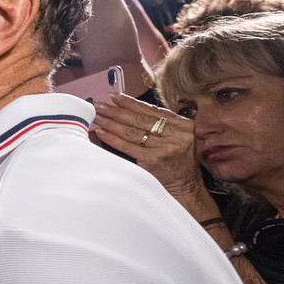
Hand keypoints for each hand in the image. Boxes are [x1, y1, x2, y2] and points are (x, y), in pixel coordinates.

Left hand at [90, 94, 207, 206]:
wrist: (186, 186)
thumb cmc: (177, 162)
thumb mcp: (176, 138)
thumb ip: (160, 125)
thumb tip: (128, 109)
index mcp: (182, 125)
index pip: (151, 110)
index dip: (130, 102)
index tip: (114, 96)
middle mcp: (177, 134)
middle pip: (139, 119)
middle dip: (116, 111)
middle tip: (99, 105)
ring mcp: (165, 147)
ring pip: (131, 131)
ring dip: (110, 122)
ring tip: (96, 116)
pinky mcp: (153, 160)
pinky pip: (127, 146)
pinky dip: (112, 138)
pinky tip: (101, 132)